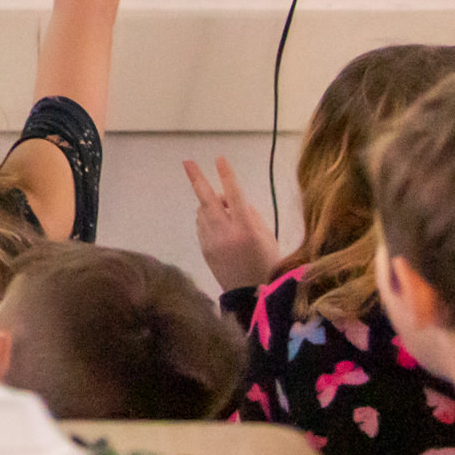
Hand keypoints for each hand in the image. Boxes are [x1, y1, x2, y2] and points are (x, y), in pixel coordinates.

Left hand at [184, 154, 282, 290]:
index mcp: (246, 229)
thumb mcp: (267, 238)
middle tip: (187, 162)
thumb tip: (235, 202)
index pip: (234, 196)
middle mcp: (226, 232)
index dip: (227, 176)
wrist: (250, 295)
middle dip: (197, 178)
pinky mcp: (203, 248)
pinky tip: (220, 227)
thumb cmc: (266, 264)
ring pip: (202, 211)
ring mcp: (211, 240)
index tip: (220, 159)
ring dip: (210, 205)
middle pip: (207, 199)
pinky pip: (201, 225)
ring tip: (226, 214)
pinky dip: (208, 220)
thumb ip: (251, 216)